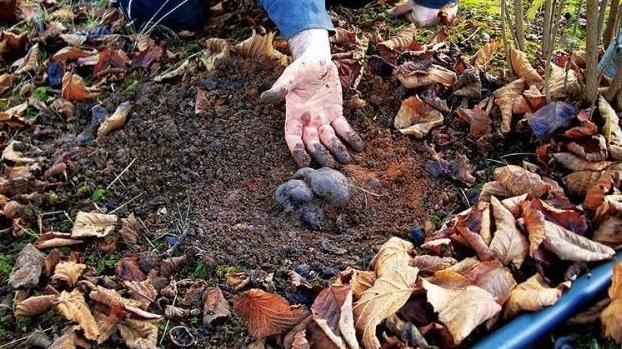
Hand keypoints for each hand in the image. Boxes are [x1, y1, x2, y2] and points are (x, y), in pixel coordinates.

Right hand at [261, 29, 362, 166]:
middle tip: (330, 165)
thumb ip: (280, 88)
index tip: (304, 162)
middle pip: (313, 143)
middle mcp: (307, 122)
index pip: (293, 138)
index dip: (297, 151)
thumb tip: (264, 97)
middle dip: (321, 154)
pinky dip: (350, 137)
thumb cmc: (301, 67)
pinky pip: (343, 128)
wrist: (317, 60)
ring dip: (337, 150)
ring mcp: (322, 119)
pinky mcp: (336, 114)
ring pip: (329, 139)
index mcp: (293, 115)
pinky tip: (359, 147)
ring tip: (347, 161)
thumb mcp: (291, 75)